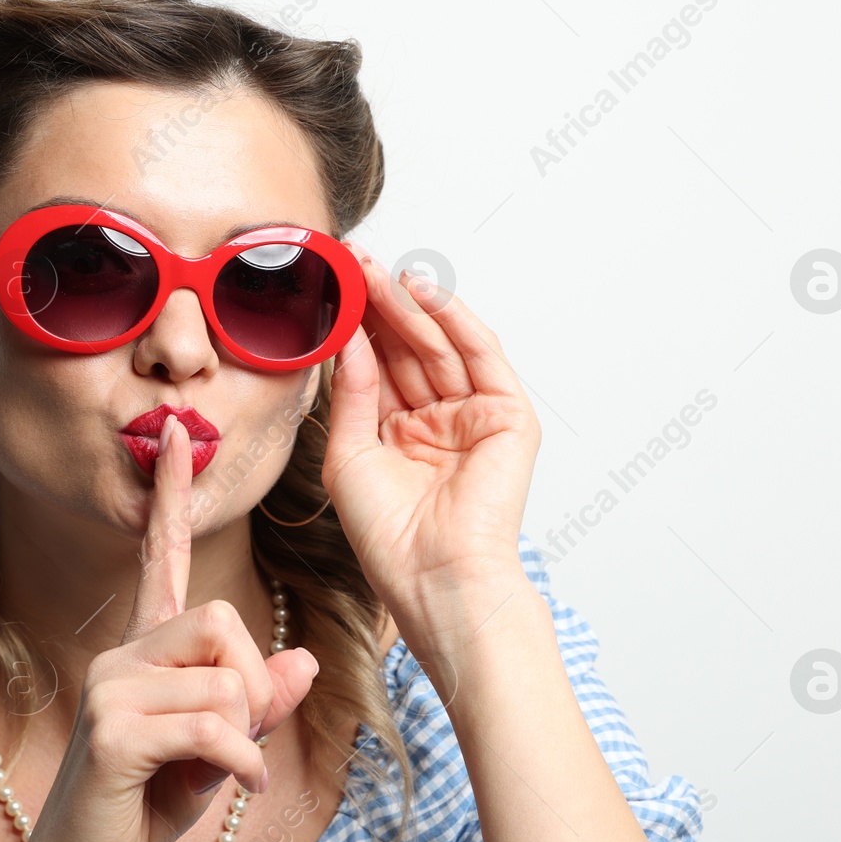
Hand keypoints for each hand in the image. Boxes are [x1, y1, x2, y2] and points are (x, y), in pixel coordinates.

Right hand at [5, 416, 320, 841]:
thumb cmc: (144, 805)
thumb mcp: (219, 752)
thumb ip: (257, 705)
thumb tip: (306, 661)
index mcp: (143, 649)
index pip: (158, 557)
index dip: (170, 498)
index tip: (177, 437)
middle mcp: (121, 653)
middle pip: (222, 620)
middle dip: (253, 685)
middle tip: (242, 741)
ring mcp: (111, 687)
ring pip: (225, 680)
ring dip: (244, 736)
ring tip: (221, 774)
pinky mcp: (113, 731)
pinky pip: (213, 726)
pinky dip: (240, 764)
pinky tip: (235, 790)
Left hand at [323, 246, 540, 614]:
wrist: (434, 576)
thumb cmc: (389, 537)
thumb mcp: (348, 455)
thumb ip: (352, 394)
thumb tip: (351, 340)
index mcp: (401, 435)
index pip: (380, 366)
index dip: (358, 327)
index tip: (333, 289)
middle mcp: (438, 422)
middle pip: (409, 348)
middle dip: (382, 305)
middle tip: (355, 265)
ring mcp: (475, 416)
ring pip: (441, 345)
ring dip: (411, 305)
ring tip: (378, 272)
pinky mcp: (507, 416)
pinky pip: (481, 356)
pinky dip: (455, 319)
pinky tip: (424, 292)